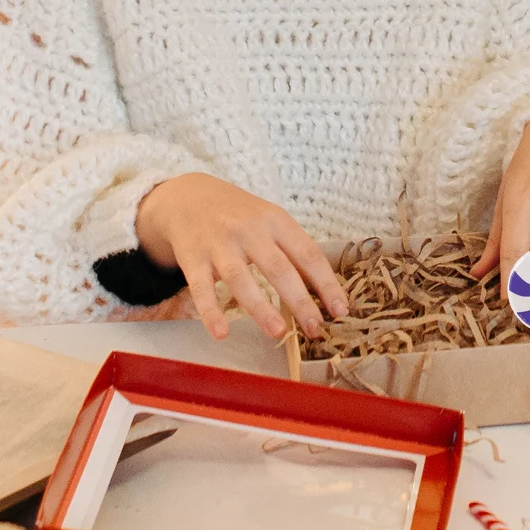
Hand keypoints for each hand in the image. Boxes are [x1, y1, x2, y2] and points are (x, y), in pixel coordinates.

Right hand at [135, 173, 348, 342]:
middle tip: (316, 329)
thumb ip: (291, 250)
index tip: (341, 310)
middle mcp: (250, 230)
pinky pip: (201, 288)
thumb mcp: (270, 220)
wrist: (188, 196)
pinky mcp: (193, 257)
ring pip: (241, 279)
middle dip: (300, 301)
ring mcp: (220, 244)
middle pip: (279, 268)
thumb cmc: (239, 215)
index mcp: (276, 220)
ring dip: (260, 308)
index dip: (326, 283)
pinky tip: (222, 333)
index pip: (308, 254)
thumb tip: (322, 290)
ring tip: (278, 333)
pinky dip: (211, 311)